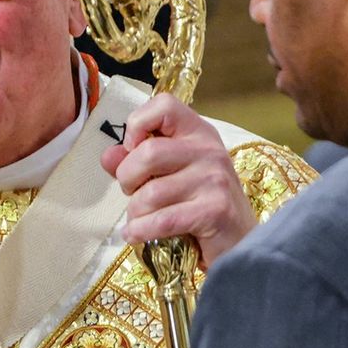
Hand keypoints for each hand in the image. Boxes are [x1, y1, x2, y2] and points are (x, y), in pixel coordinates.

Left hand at [100, 94, 255, 267]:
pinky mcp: (215, 212)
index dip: (137, 124)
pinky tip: (135, 235)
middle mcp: (209, 150)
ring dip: (135, 212)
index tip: (132, 149)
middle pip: (148, 153)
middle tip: (133, 192)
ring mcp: (215, 180)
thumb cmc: (199, 204)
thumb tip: (108, 157)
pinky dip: (140, 231)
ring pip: (150, 193)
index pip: (164, 105)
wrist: (240, 242)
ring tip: (140, 219)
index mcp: (198, 132)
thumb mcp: (168, 175)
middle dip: (127, 179)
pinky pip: (161, 220)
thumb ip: (134, 162)